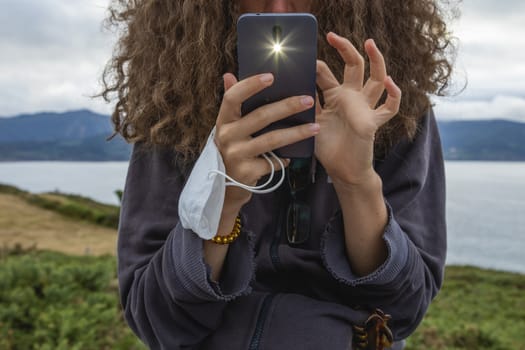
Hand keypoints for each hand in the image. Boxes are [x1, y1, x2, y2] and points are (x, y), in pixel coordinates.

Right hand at [215, 72, 317, 208]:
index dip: (251, 85)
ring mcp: (236, 155)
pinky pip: (272, 162)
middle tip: (309, 100)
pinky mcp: (246, 172)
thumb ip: (231, 103)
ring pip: (272, 140)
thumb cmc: (232, 149)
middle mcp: (226, 136)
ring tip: (315, 127)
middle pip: (261, 116)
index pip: (233, 97)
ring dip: (296, 133)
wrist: (225, 187)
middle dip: (287, 107)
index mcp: (223, 120)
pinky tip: (292, 157)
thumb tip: (229, 75)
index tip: (271, 76)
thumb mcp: (228, 128)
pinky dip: (284, 159)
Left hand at [315, 32, 401, 185]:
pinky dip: (394, 94)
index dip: (317, 65)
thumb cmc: (328, 147)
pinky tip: (390, 83)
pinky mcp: (373, 122)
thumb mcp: (311, 122)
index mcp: (335, 96)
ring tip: (370, 44)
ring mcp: (364, 108)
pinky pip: (389, 107)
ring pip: (376, 80)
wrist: (342, 171)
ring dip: (376, 61)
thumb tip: (295, 85)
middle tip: (333, 36)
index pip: (327, 73)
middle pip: (354, 66)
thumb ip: (307, 104)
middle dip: (346, 49)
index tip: (305, 59)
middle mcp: (352, 98)